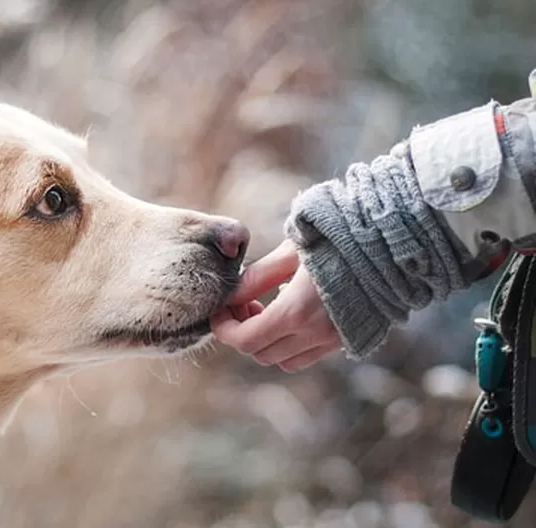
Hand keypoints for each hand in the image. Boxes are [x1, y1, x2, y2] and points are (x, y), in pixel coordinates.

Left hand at [212, 240, 342, 371]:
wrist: (393, 243)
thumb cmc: (338, 238)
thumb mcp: (290, 252)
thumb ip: (257, 277)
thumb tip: (230, 296)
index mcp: (297, 311)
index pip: (245, 340)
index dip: (224, 329)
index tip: (219, 311)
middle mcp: (316, 334)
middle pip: (260, 354)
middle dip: (242, 333)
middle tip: (243, 304)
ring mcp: (334, 340)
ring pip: (284, 361)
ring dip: (267, 342)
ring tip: (266, 309)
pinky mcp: (348, 339)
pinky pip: (308, 356)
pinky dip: (290, 344)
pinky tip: (292, 315)